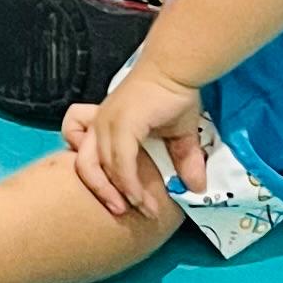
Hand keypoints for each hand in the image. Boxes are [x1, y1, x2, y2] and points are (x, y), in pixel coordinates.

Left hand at [61, 63, 206, 219]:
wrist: (178, 70)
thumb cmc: (174, 95)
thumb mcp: (178, 134)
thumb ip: (183, 159)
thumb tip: (198, 187)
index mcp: (105, 125)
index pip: (85, 157)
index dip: (98, 182)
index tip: (117, 201)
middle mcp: (100, 124)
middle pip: (84, 166)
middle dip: (101, 193)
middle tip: (120, 213)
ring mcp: (107, 123)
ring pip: (99, 167)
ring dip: (118, 193)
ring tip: (138, 209)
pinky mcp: (122, 124)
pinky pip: (119, 162)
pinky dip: (128, 183)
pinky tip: (140, 196)